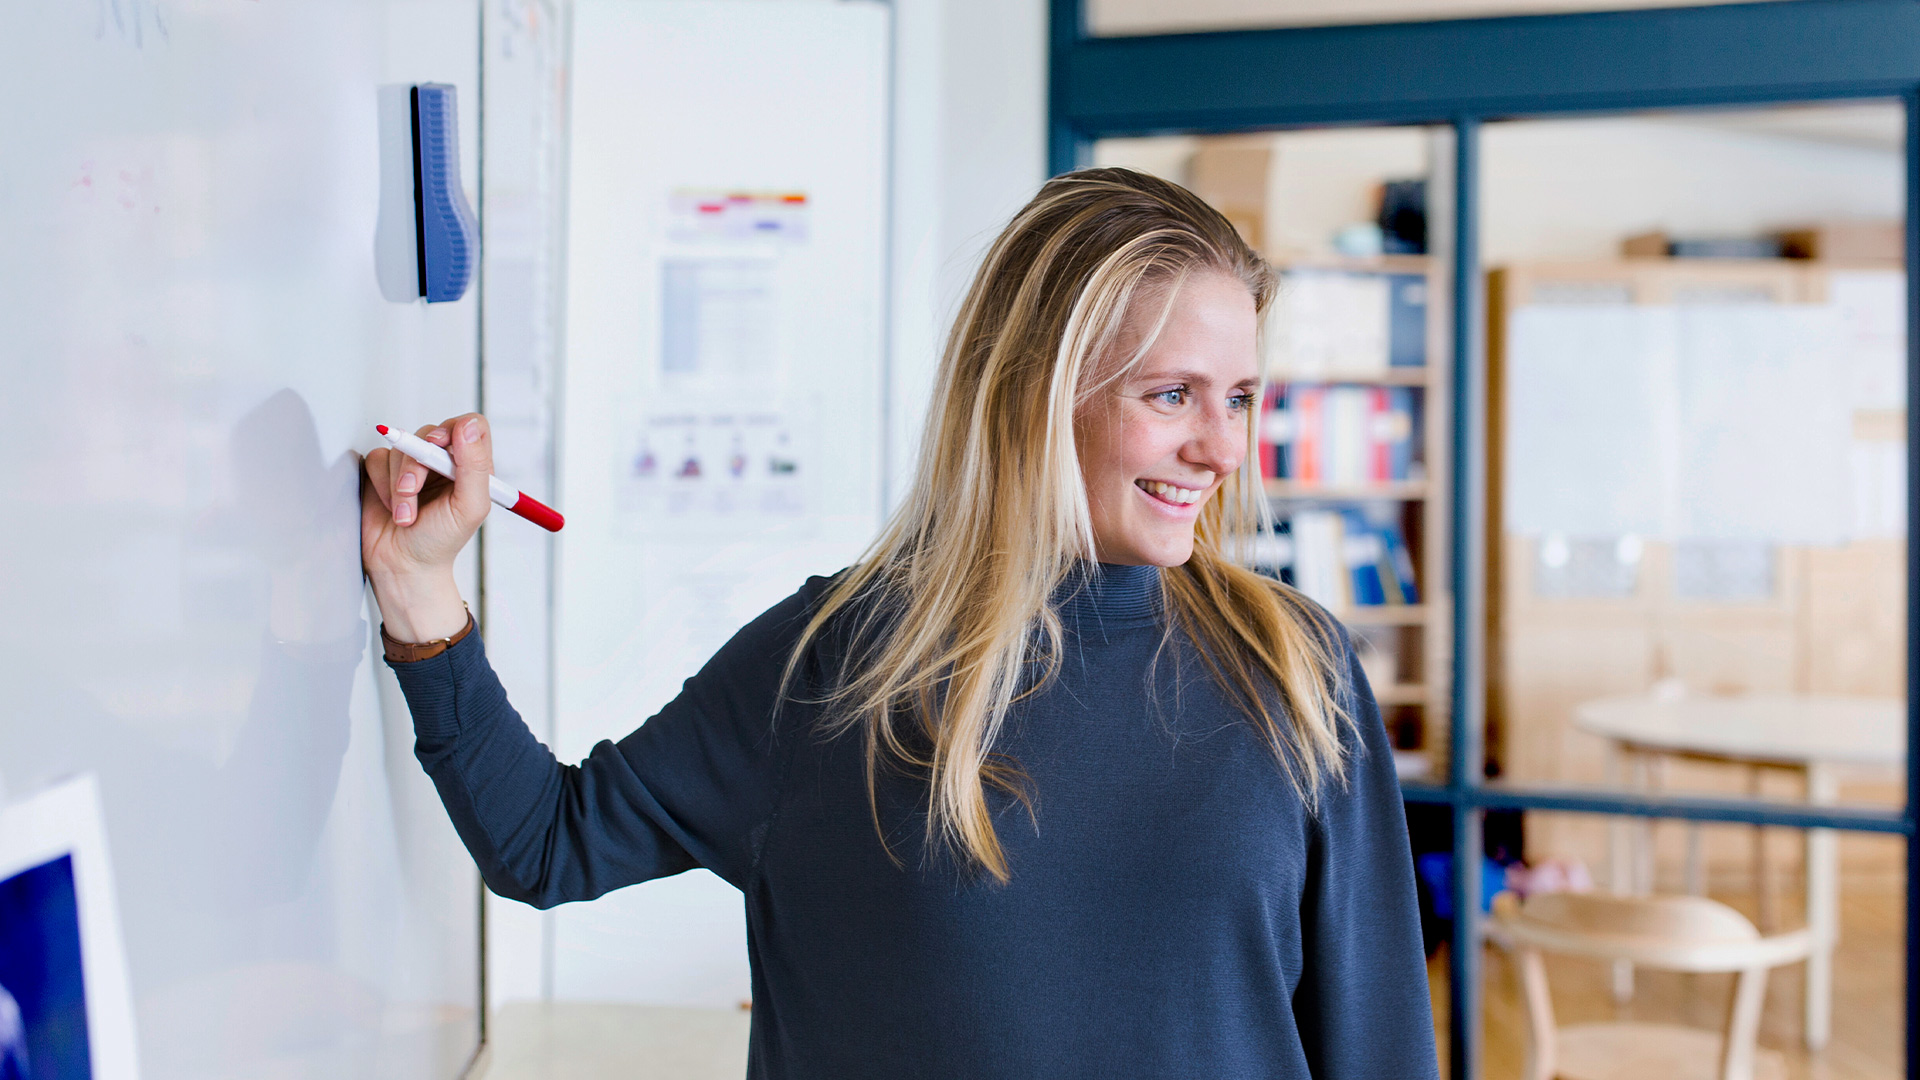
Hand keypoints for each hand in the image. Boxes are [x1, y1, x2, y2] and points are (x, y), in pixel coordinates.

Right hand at [360, 413, 492, 640]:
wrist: (402, 565)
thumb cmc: (440, 542)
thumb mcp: (469, 507)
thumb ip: (474, 466)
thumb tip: (468, 426)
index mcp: (470, 467)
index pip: (470, 426)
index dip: (455, 430)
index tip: (440, 446)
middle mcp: (442, 462)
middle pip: (430, 432)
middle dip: (417, 464)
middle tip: (412, 489)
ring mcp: (412, 465)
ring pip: (401, 447)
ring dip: (399, 483)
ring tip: (405, 514)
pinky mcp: (383, 471)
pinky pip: (377, 457)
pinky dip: (382, 483)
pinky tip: (390, 508)